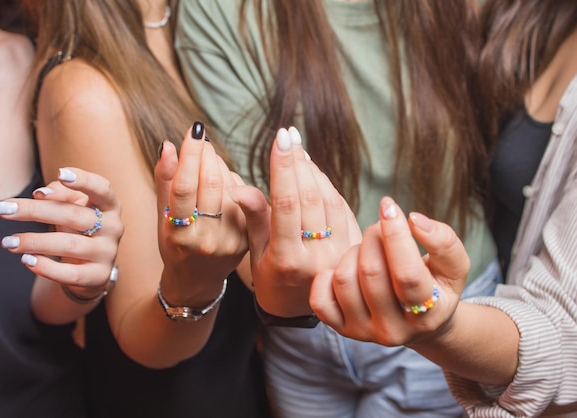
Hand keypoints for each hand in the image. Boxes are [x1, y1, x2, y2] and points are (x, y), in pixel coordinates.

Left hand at [0, 167, 122, 294]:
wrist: (91, 266)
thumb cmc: (77, 227)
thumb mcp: (72, 206)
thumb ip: (60, 194)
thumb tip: (41, 194)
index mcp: (109, 205)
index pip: (102, 189)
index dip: (83, 180)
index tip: (61, 173)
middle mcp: (113, 227)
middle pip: (73, 215)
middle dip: (35, 211)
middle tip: (2, 209)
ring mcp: (107, 252)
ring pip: (69, 245)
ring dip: (34, 241)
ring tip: (8, 241)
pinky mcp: (98, 276)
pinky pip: (70, 273)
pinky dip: (45, 267)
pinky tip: (26, 260)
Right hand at [154, 122, 247, 305]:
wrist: (196, 280)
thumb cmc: (174, 243)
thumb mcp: (161, 216)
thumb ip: (165, 180)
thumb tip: (169, 145)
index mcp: (179, 236)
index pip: (184, 188)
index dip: (190, 156)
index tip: (194, 130)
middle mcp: (207, 241)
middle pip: (212, 184)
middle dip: (207, 155)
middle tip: (201, 141)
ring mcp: (231, 241)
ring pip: (231, 187)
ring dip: (220, 166)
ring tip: (208, 162)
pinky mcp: (248, 239)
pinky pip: (245, 198)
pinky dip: (234, 182)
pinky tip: (224, 181)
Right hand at [232, 127, 361, 316]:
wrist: (300, 310)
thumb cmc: (270, 278)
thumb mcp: (255, 254)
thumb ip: (254, 219)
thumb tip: (240, 187)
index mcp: (287, 261)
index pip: (286, 204)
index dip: (284, 168)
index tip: (280, 139)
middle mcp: (318, 258)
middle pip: (310, 198)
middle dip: (298, 162)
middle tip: (288, 136)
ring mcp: (340, 254)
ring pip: (330, 200)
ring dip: (313, 171)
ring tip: (297, 150)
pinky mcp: (354, 248)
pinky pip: (342, 208)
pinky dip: (327, 185)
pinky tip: (313, 170)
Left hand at [310, 196, 468, 345]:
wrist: (419, 321)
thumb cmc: (436, 285)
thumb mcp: (453, 266)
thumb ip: (443, 242)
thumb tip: (414, 220)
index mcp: (427, 314)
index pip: (406, 274)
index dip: (395, 236)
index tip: (389, 207)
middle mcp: (394, 330)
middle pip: (371, 273)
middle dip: (373, 238)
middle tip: (380, 228)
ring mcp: (364, 332)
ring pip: (344, 280)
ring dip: (353, 253)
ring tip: (368, 251)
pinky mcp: (341, 329)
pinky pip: (320, 300)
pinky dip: (327, 277)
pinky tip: (346, 268)